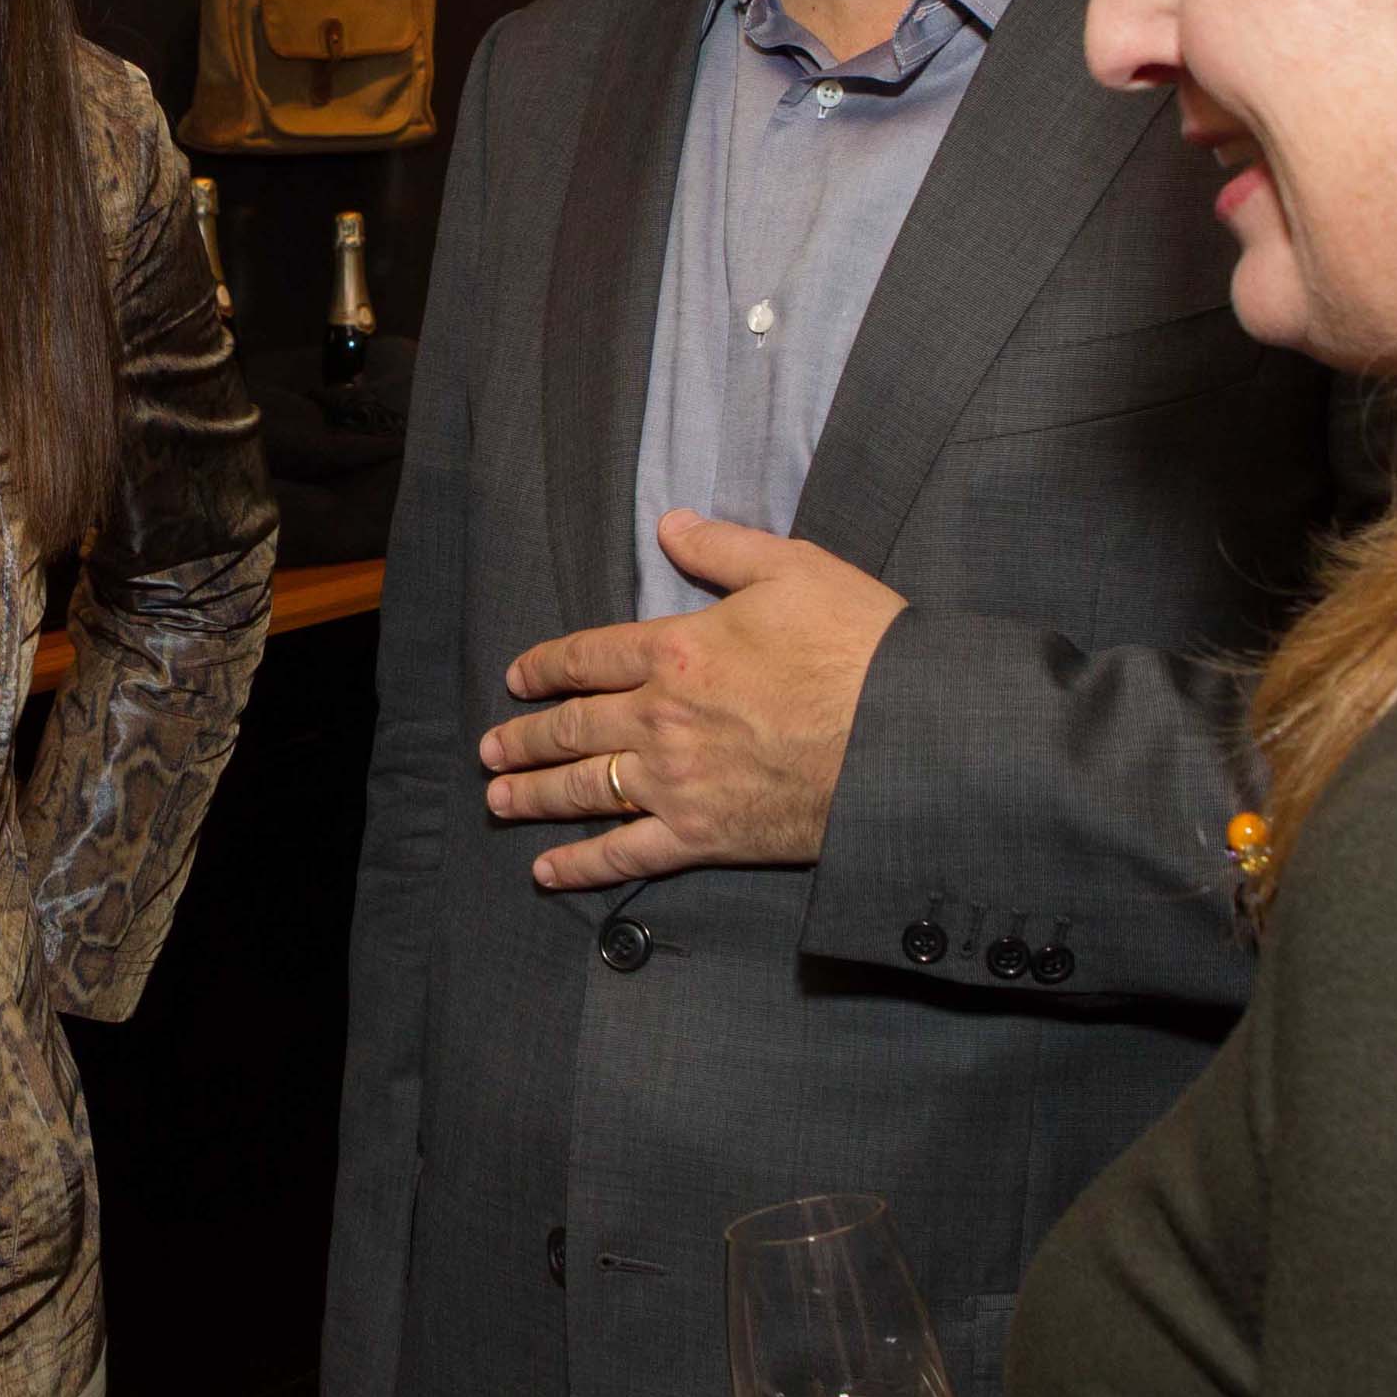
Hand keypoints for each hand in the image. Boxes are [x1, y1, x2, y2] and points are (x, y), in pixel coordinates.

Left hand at [484, 511, 903, 889]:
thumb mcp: (793, 568)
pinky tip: (547, 871)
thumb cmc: (857, 644)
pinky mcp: (703, 835)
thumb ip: (723, 547)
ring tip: (498, 796)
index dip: (544, 666)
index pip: (588, 656)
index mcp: (677, 649)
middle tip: (489, 749)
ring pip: (583, 788)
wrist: (906, 736)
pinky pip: (626, 854)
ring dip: (532, 794)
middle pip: (571, 726)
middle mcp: (661, 717)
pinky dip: (580, 865)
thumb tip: (670, 525)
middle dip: (523, 737)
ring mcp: (677, 781)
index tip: (517, 678)